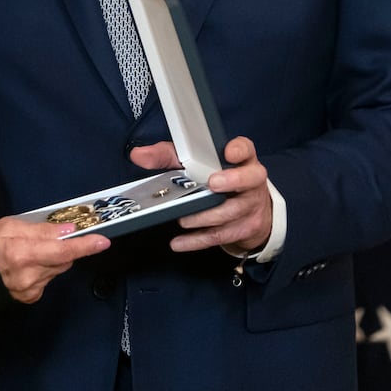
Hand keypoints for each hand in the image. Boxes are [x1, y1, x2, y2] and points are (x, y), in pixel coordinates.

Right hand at [0, 217, 110, 303]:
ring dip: (51, 260)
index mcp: (23, 254)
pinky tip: (27, 268)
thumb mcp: (11, 226)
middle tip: (46, 239)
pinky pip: (47, 280)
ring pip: (56, 270)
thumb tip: (68, 231)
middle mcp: (29, 276)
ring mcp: (29, 290)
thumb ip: (41, 229)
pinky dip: (43, 271)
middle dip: (62, 248)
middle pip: (63, 260)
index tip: (103, 241)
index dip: (84, 246)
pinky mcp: (29, 298)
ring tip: (30, 253)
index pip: (62, 251)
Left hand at [130, 136, 273, 254]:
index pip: (245, 149)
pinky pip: (219, 236)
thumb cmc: (220, 180)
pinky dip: (196, 241)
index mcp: (241, 160)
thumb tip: (139, 155)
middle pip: (249, 179)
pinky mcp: (244, 230)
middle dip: (232, 181)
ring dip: (204, 216)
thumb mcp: (197, 164)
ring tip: (183, 218)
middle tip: (212, 184)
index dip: (238, 150)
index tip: (228, 152)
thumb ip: (168, 156)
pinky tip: (178, 242)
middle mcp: (251, 182)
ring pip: (230, 212)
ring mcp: (250, 207)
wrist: (251, 211)